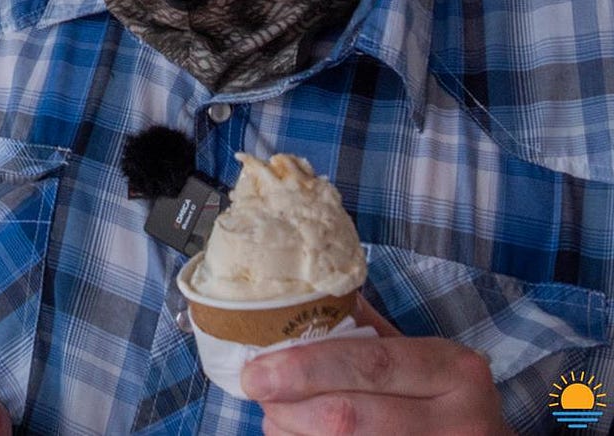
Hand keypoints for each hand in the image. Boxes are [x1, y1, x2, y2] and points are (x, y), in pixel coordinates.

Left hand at [244, 296, 511, 434]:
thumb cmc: (439, 394)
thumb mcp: (420, 357)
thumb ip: (364, 329)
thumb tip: (291, 295)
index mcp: (455, 370)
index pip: (370, 364)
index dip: (305, 368)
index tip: (257, 369)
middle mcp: (460, 421)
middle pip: (351, 417)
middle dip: (290, 406)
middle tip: (257, 390)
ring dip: (295, 433)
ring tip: (274, 416)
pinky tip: (296, 435)